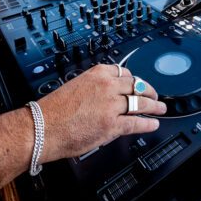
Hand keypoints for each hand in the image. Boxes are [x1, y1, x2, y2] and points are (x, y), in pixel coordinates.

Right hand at [37, 64, 166, 161]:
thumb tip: (107, 95)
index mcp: (98, 74)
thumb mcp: (77, 86)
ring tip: (160, 109)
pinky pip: (136, 122)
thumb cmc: (53, 110)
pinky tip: (153, 124)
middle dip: (148, 91)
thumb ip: (95, 88)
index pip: (125, 72)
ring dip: (153, 106)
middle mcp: (107, 86)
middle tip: (154, 96)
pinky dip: (148, 123)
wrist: (41, 127)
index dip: (135, 81)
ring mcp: (112, 106)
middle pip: (137, 86)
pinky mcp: (112, 125)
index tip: (139, 84)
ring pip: (140, 103)